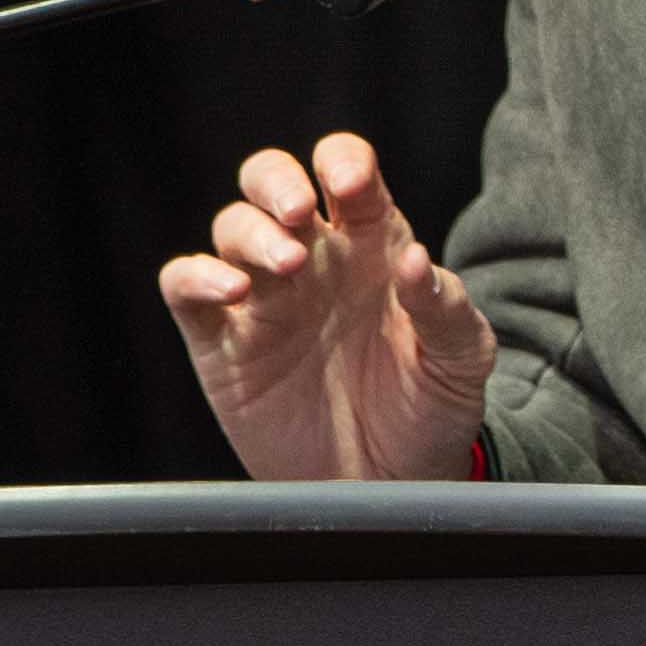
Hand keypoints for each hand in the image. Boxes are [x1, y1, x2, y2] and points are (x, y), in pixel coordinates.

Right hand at [159, 134, 494, 480]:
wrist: (393, 484)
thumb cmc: (430, 409)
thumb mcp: (461, 360)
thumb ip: (445, 308)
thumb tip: (415, 260)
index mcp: (373, 246)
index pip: (348, 175)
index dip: (343, 162)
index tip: (350, 183)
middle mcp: (313, 261)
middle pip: (271, 183)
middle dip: (276, 180)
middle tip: (299, 212)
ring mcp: (264, 299)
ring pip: (231, 228)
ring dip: (249, 233)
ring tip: (285, 266)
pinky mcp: (221, 343)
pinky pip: (185, 288)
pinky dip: (195, 277)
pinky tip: (231, 291)